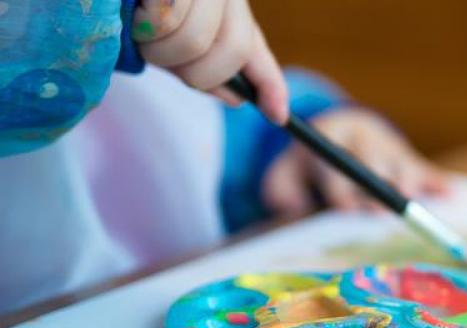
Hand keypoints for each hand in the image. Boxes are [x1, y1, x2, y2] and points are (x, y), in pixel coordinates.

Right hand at [133, 0, 287, 122]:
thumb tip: (237, 99)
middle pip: (232, 53)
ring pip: (195, 41)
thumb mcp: (170, 39)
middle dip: (194, 71)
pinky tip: (134, 9)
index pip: (254, 48)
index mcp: (226, 4)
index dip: (270, 85)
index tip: (278, 115)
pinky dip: (145, 25)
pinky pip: (168, 18)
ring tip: (137, 23)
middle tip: (159, 51)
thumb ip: (205, 67)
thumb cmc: (127, 8)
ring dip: (158, 48)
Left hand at [262, 108, 448, 216]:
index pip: (336, 163)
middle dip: (375, 186)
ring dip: (407, 183)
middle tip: (379, 210)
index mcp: (331, 138)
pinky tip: (450, 195)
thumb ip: (280, 189)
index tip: (344, 207)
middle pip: (372, 163)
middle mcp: (363, 139)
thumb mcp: (284, 172)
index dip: (340, 187)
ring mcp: (389, 148)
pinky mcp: (410, 159)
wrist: (339, 132)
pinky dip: (437, 184)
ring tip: (412, 202)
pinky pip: (426, 171)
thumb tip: (291, 206)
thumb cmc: (308, 166)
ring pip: (401, 164)